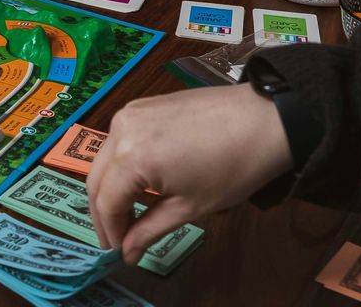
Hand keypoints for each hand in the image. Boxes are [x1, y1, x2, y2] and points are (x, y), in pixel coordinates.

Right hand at [87, 85, 293, 264]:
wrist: (265, 120)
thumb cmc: (233, 167)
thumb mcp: (190, 207)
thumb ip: (150, 229)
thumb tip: (128, 253)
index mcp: (131, 159)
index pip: (106, 202)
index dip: (110, 231)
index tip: (119, 251)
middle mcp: (119, 132)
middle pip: (95, 179)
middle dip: (103, 213)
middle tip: (117, 239)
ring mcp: (128, 114)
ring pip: (104, 159)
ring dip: (110, 188)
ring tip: (128, 213)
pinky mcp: (140, 106)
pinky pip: (118, 140)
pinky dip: (121, 164)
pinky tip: (137, 182)